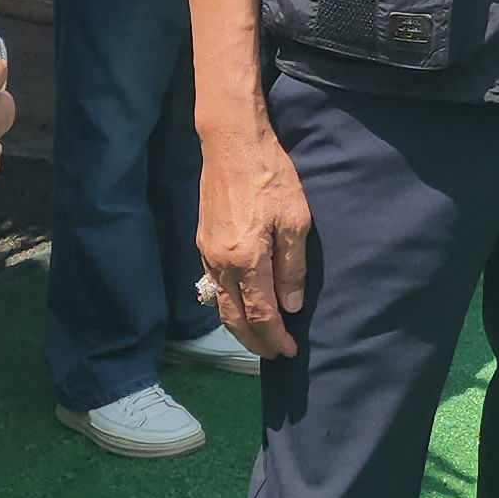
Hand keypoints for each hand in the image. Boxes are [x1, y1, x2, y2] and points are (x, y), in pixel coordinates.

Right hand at [196, 118, 312, 359]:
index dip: (275, 338)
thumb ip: (292, 267)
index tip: (290, 351)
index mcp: (246, 260)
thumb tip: (291, 307)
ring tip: (258, 339)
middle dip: (255, 342)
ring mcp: (206, 253)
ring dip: (238, 327)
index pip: (261, 314)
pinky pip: (212, 287)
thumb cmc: (271, 177)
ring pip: (220, 305)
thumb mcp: (296, 220)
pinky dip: (227, 306)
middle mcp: (220, 263)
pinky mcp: (202, 242)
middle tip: (274, 354)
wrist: (231, 143)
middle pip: (235, 318)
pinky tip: (239, 307)